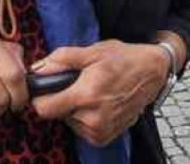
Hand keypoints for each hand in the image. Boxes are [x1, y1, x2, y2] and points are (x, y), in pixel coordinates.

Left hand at [30, 40, 168, 146]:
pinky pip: (81, 130)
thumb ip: (62, 59)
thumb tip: (38, 68)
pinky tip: (97, 104)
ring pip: (68, 122)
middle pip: (57, 114)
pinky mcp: (104, 138)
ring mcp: (100, 131)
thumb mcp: (92, 51)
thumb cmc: (122, 59)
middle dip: (62, 99)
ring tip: (91, 93)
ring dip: (73, 109)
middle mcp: (93, 118)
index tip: (44, 89)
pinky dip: (84, 118)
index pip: (44, 109)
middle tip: (77, 84)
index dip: (40, 97)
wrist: (151, 73)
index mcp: (87, 95)